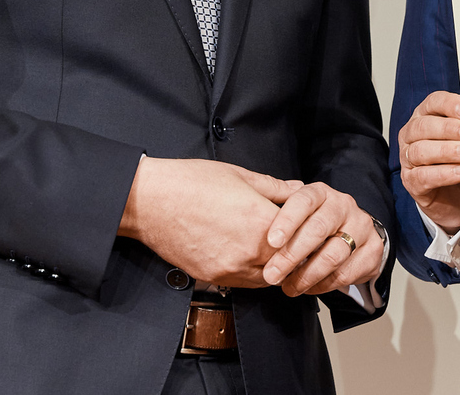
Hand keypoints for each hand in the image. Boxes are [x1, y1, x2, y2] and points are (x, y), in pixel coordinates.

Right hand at [118, 157, 302, 287]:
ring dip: (274, 267)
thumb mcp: (240, 175)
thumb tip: (297, 188)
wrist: (149, 201)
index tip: (310, 227)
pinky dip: (253, 274)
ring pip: (268, 279)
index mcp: (260, 221)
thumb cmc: (190, 183)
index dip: (309, 232)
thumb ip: (275, 187)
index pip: (302, 237)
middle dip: (295, 252)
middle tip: (295, 241)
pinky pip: (244, 284)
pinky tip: (249, 256)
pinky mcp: (213, 277)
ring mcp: (230, 268)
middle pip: (289, 263)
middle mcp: (249, 251)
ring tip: (272, 250)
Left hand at [260, 184, 384, 296]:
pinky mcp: (372, 250)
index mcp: (321, 193)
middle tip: (272, 275)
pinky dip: (324, 285)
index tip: (271, 241)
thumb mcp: (296, 209)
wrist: (355, 232)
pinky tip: (310, 287)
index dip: (287, 221)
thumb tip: (251, 213)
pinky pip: (346, 273)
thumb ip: (276, 208)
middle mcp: (343, 206)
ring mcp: (361, 227)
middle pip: (318, 230)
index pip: (304, 201)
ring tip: (289, 287)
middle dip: (291, 256)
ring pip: (333, 255)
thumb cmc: (316, 222)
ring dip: (307, 276)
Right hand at [396, 91, 459, 232]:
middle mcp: (412, 135)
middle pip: (423, 126)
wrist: (456, 197)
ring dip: (447, 151)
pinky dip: (444, 174)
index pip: (433, 103)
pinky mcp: (411, 182)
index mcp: (425, 116)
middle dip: (449, 128)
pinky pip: (422, 176)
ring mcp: (408, 159)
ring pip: (420, 150)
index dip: (450, 105)